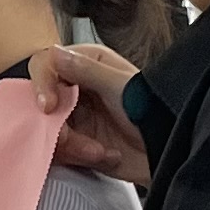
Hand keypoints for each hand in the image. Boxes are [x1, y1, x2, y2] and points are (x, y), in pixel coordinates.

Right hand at [24, 45, 149, 182]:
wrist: (168, 152)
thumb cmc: (154, 111)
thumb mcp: (120, 87)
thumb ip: (86, 70)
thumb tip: (54, 52)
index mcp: (87, 64)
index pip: (46, 66)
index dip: (42, 85)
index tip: (48, 106)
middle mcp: (77, 88)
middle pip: (40, 103)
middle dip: (57, 125)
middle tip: (68, 138)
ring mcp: (75, 116)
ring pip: (48, 130)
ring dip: (73, 145)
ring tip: (99, 151)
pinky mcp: (77, 142)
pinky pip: (60, 151)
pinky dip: (80, 156)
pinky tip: (105, 155)